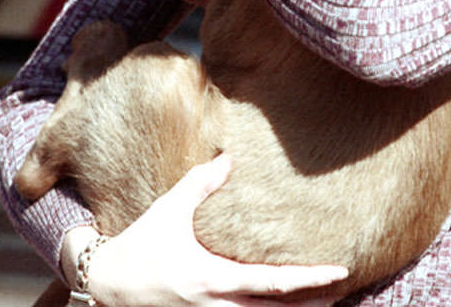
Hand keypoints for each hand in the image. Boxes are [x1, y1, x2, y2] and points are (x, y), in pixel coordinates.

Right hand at [88, 154, 348, 306]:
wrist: (106, 285)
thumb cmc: (140, 246)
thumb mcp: (170, 209)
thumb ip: (202, 183)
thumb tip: (230, 158)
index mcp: (214, 279)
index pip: (275, 283)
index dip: (311, 279)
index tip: (341, 272)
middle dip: (313, 304)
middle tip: (343, 291)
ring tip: (323, 302)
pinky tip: (279, 304)